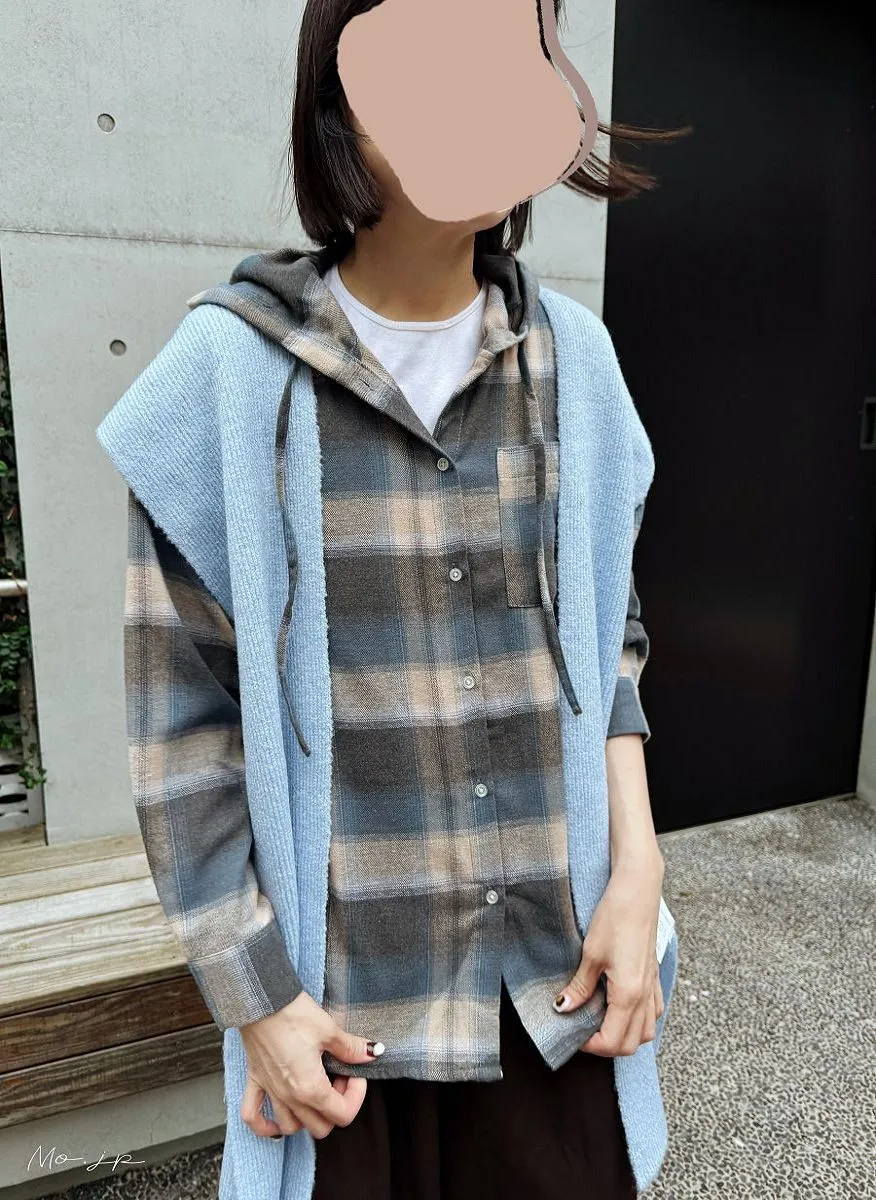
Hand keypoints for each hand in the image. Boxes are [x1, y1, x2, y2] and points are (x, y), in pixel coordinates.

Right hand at [239, 990, 383, 1139]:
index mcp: (310, 1087)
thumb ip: (351, 1048)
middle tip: (338, 1079)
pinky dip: (265, 1125)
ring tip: (315, 1090)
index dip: (356, 1096)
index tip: (355, 1073)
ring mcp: (271, 1092)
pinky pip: (253, 1117)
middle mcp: (289, 1097)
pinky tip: (277, 1117)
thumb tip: (372, 1053)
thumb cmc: (293, 1013)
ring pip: (291, 1128)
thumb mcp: (329, 1029)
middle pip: (320, 1127)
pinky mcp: (255, 1082)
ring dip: (307, 1117)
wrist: (260, 1000)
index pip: (343, 1115)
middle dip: (336, 1107)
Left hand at [554, 850, 664, 1056]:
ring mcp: (653, 986)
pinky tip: (621, 1006)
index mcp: (629, 994)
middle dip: (607, 1046)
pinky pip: (653, 1012)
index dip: (591, 1045)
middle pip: (632, 1044)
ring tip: (601, 1020)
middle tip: (583, 1031)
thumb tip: (563, 1008)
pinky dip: (638, 1019)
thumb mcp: (591, 954)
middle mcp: (646, 995)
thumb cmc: (615, 917)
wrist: (638, 890)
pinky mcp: (654, 975)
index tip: (573, 1033)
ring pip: (646, 1031)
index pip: (613, 1042)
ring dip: (625, 1034)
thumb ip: (579, 987)